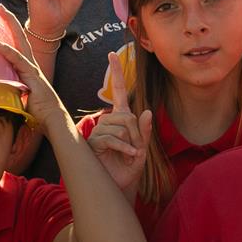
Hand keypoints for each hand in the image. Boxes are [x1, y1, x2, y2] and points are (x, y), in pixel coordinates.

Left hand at [0, 4, 68, 133]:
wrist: (52, 120)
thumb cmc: (36, 111)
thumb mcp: (18, 96)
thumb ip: (7, 89)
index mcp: (27, 69)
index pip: (17, 45)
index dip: (10, 32)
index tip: (0, 19)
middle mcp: (30, 65)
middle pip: (20, 37)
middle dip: (10, 21)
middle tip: (0, 7)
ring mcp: (32, 69)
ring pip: (20, 43)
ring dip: (10, 26)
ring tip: (0, 12)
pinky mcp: (32, 76)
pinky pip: (18, 61)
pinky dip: (7, 51)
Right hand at [87, 52, 151, 196]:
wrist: (119, 186)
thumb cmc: (129, 167)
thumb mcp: (142, 149)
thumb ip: (146, 132)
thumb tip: (148, 112)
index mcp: (120, 119)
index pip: (117, 92)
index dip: (115, 73)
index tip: (111, 55)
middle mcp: (107, 122)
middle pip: (127, 116)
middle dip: (137, 134)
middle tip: (136, 150)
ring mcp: (99, 132)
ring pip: (120, 127)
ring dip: (130, 143)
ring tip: (129, 156)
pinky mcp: (93, 143)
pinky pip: (112, 138)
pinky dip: (124, 148)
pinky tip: (127, 157)